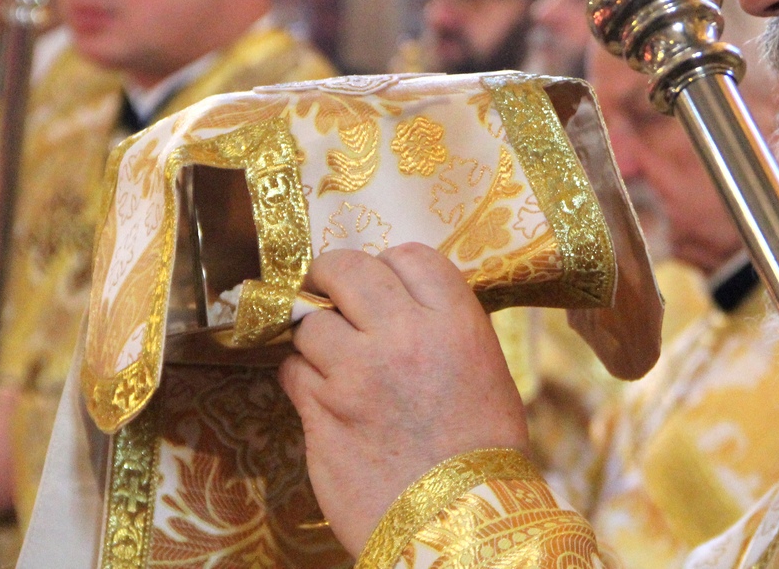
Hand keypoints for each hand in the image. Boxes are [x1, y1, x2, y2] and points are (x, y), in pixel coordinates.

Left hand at [279, 245, 527, 555]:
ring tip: (332, 359)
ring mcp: (356, 374)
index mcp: (454, 322)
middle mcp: (403, 337)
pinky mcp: (321, 413)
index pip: (409, 256)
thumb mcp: (485, 369)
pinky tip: (322, 393)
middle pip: (347, 269)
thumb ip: (444, 326)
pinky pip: (292, 371)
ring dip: (315, 336)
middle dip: (329, 274)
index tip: (380, 280)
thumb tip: (402, 302)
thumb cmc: (482, 449)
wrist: (460, 521)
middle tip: (325, 287)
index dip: (389, 264)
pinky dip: (302, 377)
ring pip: (310, 323)